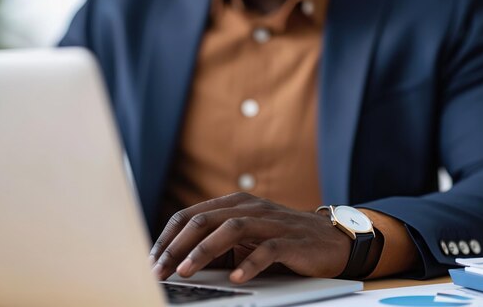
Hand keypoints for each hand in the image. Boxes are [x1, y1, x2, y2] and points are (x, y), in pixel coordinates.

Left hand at [149, 192, 351, 283]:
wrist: (330, 239)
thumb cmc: (282, 240)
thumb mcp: (246, 239)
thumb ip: (218, 245)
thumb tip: (180, 264)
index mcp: (234, 204)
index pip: (191, 215)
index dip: (168, 237)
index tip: (151, 260)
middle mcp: (250, 208)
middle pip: (204, 220)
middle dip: (177, 246)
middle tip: (158, 270)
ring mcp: (271, 223)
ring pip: (231, 229)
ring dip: (204, 251)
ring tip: (184, 271)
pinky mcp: (291, 240)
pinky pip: (267, 250)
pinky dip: (249, 264)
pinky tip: (235, 278)